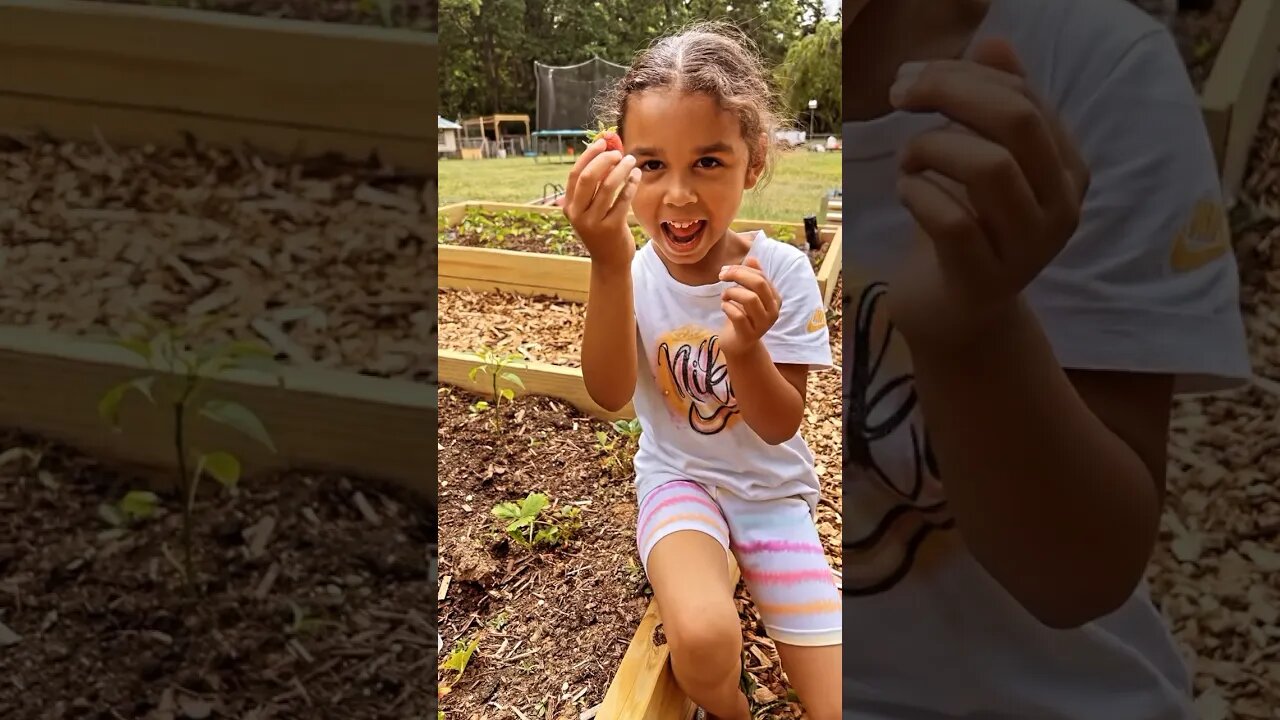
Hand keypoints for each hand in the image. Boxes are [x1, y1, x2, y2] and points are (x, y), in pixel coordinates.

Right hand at [563, 138, 641, 269]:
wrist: (609, 262)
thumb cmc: (601, 230)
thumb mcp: (589, 210)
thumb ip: (593, 187)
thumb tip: (606, 152)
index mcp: (569, 206)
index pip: (575, 173)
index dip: (589, 155)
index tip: (603, 143)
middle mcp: (578, 214)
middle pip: (589, 177)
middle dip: (605, 160)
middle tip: (619, 153)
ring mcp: (593, 222)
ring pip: (608, 186)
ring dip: (622, 169)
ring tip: (631, 161)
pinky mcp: (611, 228)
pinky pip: (623, 200)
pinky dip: (631, 184)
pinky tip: (637, 176)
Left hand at [718, 257, 781, 356]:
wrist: (739, 345)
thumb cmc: (743, 316)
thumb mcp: (748, 295)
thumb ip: (752, 278)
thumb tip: (752, 259)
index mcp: (775, 298)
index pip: (761, 276)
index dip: (741, 269)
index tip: (724, 270)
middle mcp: (773, 311)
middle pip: (759, 284)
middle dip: (737, 275)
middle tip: (721, 276)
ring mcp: (763, 324)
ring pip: (750, 299)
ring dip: (732, 293)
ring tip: (724, 296)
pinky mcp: (749, 334)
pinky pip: (738, 316)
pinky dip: (727, 307)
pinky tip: (724, 307)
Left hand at [886, 38, 1090, 350]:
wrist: (955, 314)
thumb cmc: (964, 227)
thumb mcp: (979, 161)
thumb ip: (993, 105)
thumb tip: (996, 42)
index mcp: (1068, 168)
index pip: (1025, 98)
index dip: (962, 75)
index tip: (910, 78)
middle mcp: (1061, 207)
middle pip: (1017, 123)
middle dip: (948, 93)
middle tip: (899, 95)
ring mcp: (1028, 248)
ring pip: (989, 168)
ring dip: (931, 148)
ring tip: (909, 161)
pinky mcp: (985, 279)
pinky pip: (952, 221)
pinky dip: (918, 195)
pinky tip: (906, 193)